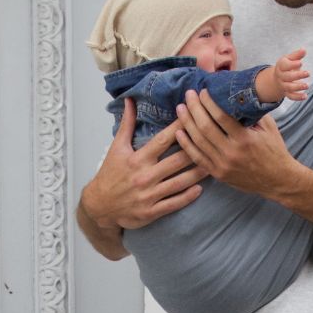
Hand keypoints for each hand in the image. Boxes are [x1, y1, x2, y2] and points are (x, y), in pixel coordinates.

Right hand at [82, 97, 209, 229]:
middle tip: (213, 142)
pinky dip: (187, 197)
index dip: (180, 128)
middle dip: (195, 151)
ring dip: (197, 173)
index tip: (194, 118)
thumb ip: (127, 124)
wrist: (99, 206)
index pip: (163, 140)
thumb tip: (130, 100)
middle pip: (176, 161)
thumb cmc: (110, 174)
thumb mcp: (116, 148)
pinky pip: (173, 203)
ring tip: (213, 164)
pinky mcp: (150, 212)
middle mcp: (144, 176)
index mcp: (137, 159)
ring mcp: (148, 195)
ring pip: (179, 182)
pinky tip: (200, 189)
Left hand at [175, 88, 301, 195]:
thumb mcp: (268, 128)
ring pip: (198, 141)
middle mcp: (231, 152)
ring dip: (186, 123)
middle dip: (194, 108)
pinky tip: (179, 132)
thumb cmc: (274, 151)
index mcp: (245, 139)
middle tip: (188, 95)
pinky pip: (197, 157)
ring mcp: (222, 165)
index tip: (202, 91)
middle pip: (205, 127)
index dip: (208, 102)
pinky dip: (186, 144)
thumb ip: (251, 113)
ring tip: (180, 108)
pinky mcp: (217, 173)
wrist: (278, 180)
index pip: (220, 116)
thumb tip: (235, 96)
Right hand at [274, 48, 308, 100]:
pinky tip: (305, 96)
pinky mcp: (287, 93)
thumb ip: (296, 55)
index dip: (292, 65)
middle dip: (298, 76)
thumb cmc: (286, 65)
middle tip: (308, 73)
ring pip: (289, 87)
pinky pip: (291, 96)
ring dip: (298, 87)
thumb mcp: (289, 58)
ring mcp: (283, 85)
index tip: (300, 63)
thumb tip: (304, 50)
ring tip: (307, 85)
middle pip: (287, 77)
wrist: (278, 78)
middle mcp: (281, 76)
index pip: (284, 65)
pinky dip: (297, 97)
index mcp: (281, 66)